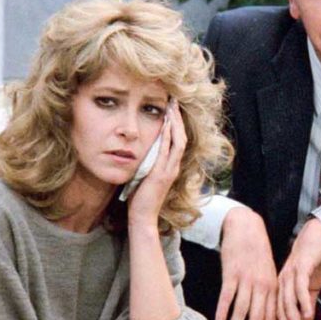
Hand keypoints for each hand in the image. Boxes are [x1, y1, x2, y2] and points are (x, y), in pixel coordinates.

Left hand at [128, 102, 185, 225]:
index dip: (176, 124)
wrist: (143, 217)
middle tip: (174, 102)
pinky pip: (167, 152)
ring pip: (178, 142)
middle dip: (178, 118)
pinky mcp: (162, 175)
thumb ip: (146, 163)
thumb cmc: (141, 199)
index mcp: (171, 167)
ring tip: (171, 108)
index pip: (178, 140)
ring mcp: (169, 170)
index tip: (171, 109)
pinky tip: (164, 125)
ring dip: (175, 124)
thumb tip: (139, 149)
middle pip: (181, 137)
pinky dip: (167, 137)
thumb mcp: (145, 176)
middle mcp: (173, 167)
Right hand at [216, 206, 279, 319]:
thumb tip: (268, 317)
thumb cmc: (257, 254)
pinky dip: (223, 311)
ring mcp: (247, 279)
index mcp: (272, 286)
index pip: (272, 315)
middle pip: (259, 317)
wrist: (246, 228)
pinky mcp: (232, 273)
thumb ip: (268, 294)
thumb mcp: (268, 273)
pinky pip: (227, 296)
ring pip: (242, 310)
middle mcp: (262, 285)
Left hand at [276, 217, 320, 319]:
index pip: (275, 312)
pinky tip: (308, 314)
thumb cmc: (313, 260)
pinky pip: (300, 287)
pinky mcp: (301, 267)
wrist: (318, 235)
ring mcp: (290, 274)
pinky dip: (304, 302)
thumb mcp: (310, 286)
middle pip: (278, 310)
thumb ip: (308, 304)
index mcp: (280, 286)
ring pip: (288, 302)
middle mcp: (281, 282)